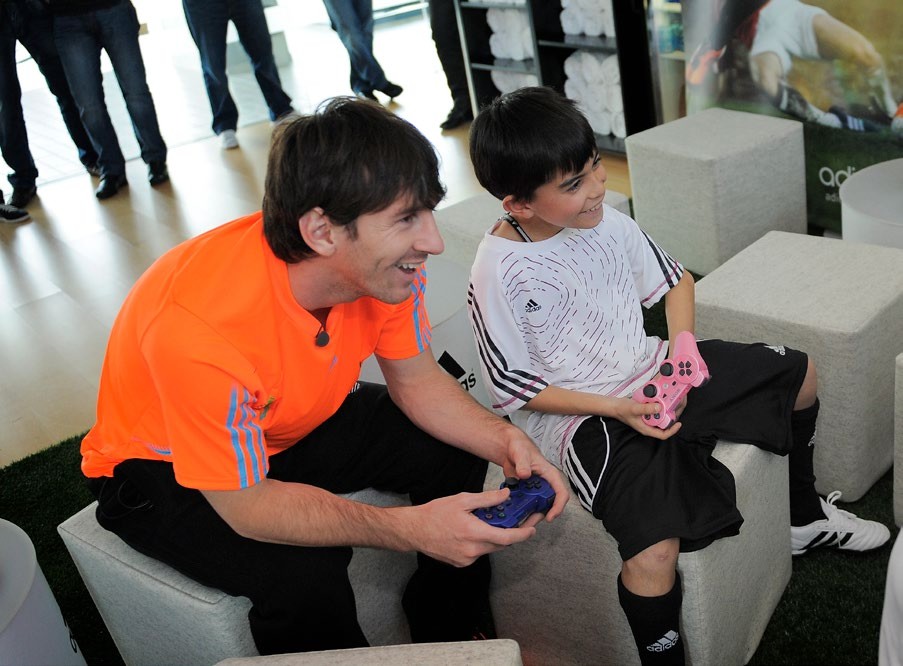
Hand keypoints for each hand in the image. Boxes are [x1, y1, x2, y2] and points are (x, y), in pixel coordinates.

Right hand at [408, 489, 539, 566]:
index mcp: (474, 533)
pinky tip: (474, 531)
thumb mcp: (462, 500)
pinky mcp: (461, 563)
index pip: (507, 537)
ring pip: (489, 548)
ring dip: (494, 537)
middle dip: (511, 534)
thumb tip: (506, 496)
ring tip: (491, 523)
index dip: (522, 534)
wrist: (414, 530)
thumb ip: (487, 499)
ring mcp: (466, 559)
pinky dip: (482, 543)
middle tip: (517, 522)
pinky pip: (478, 553)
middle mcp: (472, 550)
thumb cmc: (435, 513)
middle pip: (500, 544)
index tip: (532, 529)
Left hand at [497, 429, 569, 521]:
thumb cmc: (520, 447)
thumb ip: (523, 463)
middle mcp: (545, 485)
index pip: (561, 493)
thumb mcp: (520, 453)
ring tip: (518, 524)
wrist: (509, 449)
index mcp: (550, 475)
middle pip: (548, 505)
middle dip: (539, 516)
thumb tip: (525, 474)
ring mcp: (536, 491)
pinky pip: (526, 506)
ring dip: (529, 517)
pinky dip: (520, 511)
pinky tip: (511, 516)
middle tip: (527, 525)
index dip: (558, 507)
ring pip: (537, 508)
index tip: (550, 517)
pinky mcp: (526, 494)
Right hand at [614, 396, 681, 438]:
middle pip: (664, 425)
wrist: (614, 406)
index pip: (663, 434)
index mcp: (647, 429)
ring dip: (668, 410)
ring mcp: (648, 419)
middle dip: (672, 416)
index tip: (678, 423)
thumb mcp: (634, 409)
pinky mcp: (647, 413)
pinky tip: (662, 399)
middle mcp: (649, 425)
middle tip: (677, 407)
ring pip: (662, 417)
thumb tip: (660, 407)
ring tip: (672, 402)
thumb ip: (646, 409)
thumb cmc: (622, 410)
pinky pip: (657, 411)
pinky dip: (661, 406)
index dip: (672, 430)